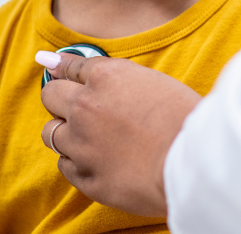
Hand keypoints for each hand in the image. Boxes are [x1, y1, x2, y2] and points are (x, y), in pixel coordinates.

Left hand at [38, 52, 200, 215]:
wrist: (190, 163)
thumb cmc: (184, 118)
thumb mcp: (155, 82)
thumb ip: (122, 78)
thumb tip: (99, 76)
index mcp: (106, 76)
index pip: (71, 65)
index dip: (63, 66)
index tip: (52, 64)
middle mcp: (85, 106)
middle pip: (50, 94)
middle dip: (59, 96)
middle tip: (73, 104)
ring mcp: (80, 143)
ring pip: (50, 132)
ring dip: (64, 131)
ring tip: (87, 136)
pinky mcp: (83, 176)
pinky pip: (64, 164)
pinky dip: (75, 160)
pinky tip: (95, 159)